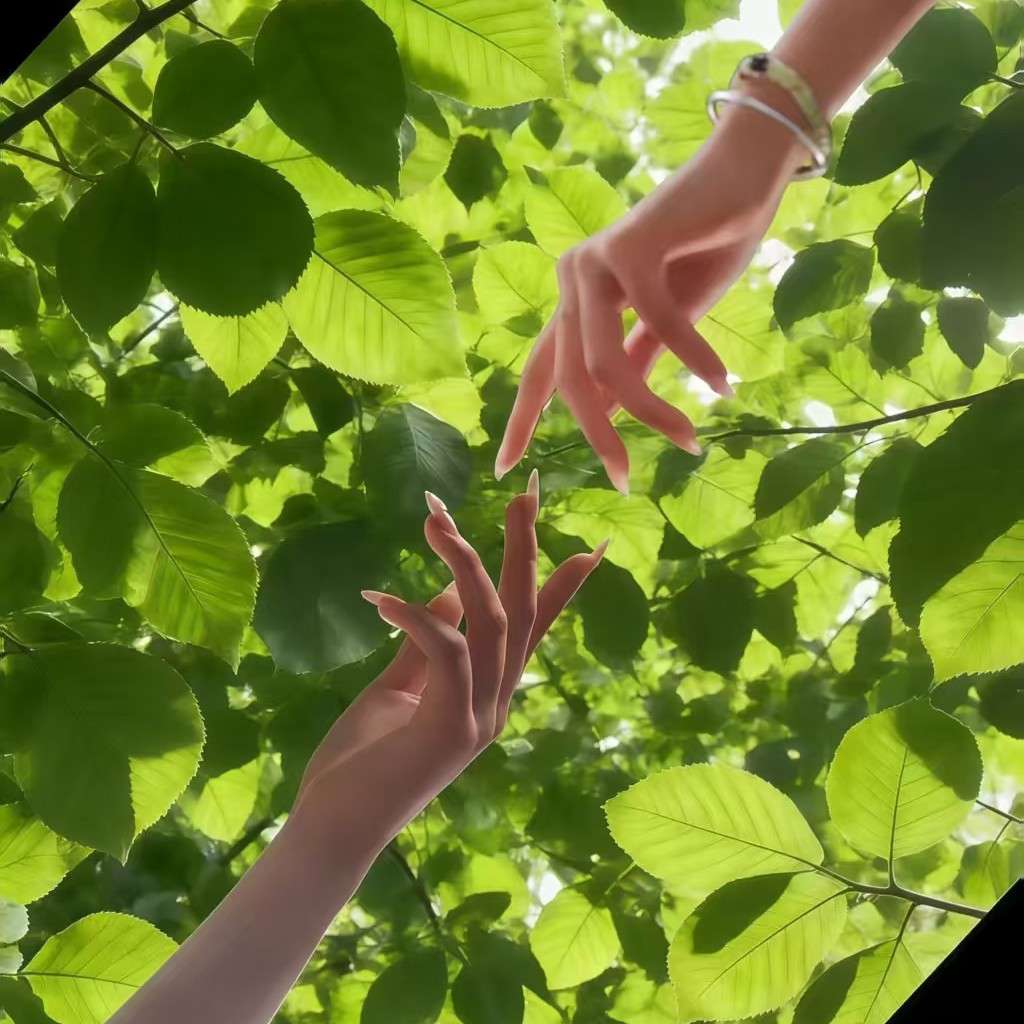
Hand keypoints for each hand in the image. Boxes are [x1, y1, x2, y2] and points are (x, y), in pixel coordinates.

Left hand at [290, 472, 606, 851]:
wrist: (334, 828)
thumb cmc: (361, 760)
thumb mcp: (397, 686)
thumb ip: (425, 641)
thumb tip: (450, 591)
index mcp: (488, 693)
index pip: (531, 629)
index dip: (560, 586)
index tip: (589, 547)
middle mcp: (497, 704)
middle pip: (521, 613)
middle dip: (524, 550)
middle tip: (525, 494)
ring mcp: (480, 718)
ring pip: (489, 622)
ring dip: (464, 564)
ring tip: (433, 519)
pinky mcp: (450, 730)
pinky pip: (447, 652)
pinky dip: (418, 617)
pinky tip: (379, 598)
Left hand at [495, 96, 807, 492]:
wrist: (744, 174)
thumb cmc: (708, 245)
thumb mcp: (667, 321)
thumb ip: (636, 361)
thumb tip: (607, 412)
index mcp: (576, 301)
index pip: (542, 371)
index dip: (521, 421)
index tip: (504, 468)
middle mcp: (573, 280)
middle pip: (571, 381)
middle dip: (597, 438)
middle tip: (624, 482)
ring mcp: (595, 261)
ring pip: (607, 363)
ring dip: (651, 412)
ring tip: (689, 441)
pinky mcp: (632, 246)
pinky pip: (661, 324)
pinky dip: (696, 360)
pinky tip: (722, 386)